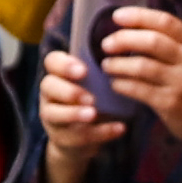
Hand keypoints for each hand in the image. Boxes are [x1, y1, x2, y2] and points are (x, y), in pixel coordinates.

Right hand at [36, 48, 126, 182]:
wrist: (86, 135)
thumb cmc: (96, 97)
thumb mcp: (100, 82)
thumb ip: (108, 67)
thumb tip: (133, 45)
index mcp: (60, 73)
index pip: (52, 61)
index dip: (64, 65)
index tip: (84, 70)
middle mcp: (51, 92)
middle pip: (48, 86)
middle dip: (67, 91)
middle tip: (89, 97)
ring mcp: (52, 116)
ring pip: (53, 113)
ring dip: (74, 113)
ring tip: (93, 114)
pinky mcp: (61, 137)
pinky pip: (76, 136)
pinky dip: (100, 133)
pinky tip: (120, 129)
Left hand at [99, 5, 181, 180]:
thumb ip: (175, 45)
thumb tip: (136, 30)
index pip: (165, 21)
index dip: (138, 16)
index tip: (117, 16)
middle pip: (151, 41)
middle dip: (123, 39)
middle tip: (106, 44)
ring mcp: (180, 82)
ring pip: (141, 65)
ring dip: (118, 64)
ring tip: (107, 65)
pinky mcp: (170, 103)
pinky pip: (138, 89)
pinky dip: (122, 85)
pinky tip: (116, 84)